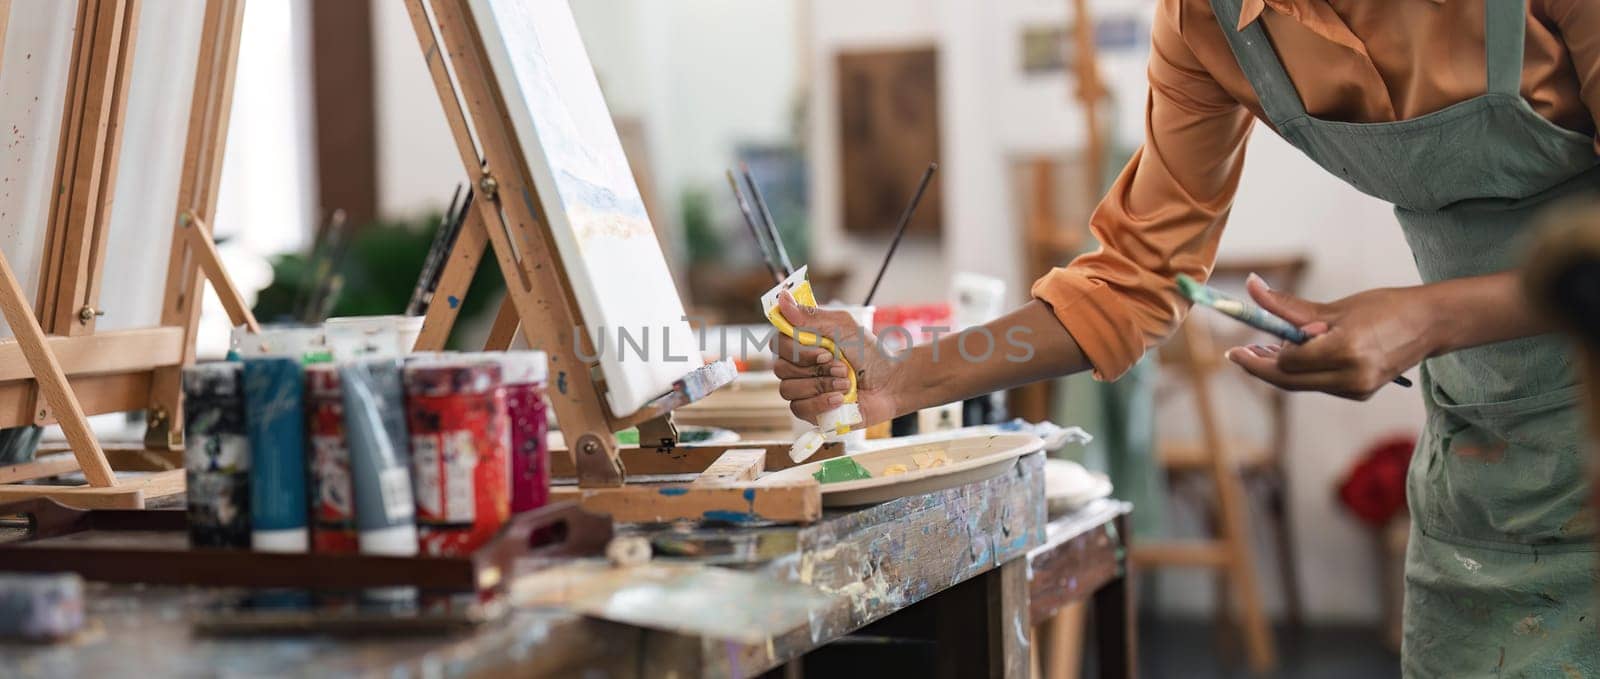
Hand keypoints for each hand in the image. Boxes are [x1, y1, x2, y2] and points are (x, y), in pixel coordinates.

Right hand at [769, 293, 905, 425]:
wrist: (891, 383)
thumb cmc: (869, 353)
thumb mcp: (843, 327)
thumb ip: (811, 317)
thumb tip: (782, 299)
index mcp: (803, 343)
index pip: (777, 343)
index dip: (796, 349)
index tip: (823, 349)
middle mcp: (799, 366)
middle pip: (781, 368)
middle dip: (815, 368)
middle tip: (840, 365)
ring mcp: (803, 389)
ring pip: (788, 389)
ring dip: (822, 384)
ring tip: (845, 382)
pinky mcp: (811, 411)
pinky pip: (799, 409)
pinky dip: (821, 402)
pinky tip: (841, 398)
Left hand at [1224, 274, 1435, 399]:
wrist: (1430, 324)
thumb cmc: (1384, 308)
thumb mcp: (1334, 307)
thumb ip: (1289, 306)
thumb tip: (1251, 287)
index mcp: (1345, 351)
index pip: (1287, 363)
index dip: (1261, 356)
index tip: (1239, 347)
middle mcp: (1351, 377)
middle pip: (1289, 381)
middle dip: (1262, 368)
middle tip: (1240, 354)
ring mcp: (1357, 389)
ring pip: (1303, 385)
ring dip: (1281, 370)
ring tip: (1262, 351)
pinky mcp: (1361, 393)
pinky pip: (1320, 385)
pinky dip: (1303, 373)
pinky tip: (1292, 357)